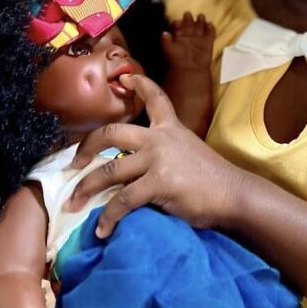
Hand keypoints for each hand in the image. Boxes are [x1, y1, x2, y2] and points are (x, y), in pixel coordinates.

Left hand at [64, 74, 244, 238]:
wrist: (233, 193)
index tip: (125, 78)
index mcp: (171, 128)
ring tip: (73, 203)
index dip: (139, 84)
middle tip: (75, 163)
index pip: (156, 98)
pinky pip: (121, 201)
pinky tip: (102, 230)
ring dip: (85, 189)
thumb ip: (166, 152)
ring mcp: (157, 159)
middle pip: (112, 132)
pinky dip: (108, 218)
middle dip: (86, 147)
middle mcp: (160, 138)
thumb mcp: (189, 151)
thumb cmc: (214, 179)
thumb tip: (138, 166)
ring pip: (108, 171)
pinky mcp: (158, 183)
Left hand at [162, 11, 214, 71]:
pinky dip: (211, 28)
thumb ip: (165, 41)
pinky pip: (210, 34)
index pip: (179, 27)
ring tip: (200, 16)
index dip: (178, 23)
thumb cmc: (177, 60)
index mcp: (179, 37)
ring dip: (200, 21)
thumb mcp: (168, 50)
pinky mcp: (208, 43)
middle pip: (190, 24)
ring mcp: (199, 39)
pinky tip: (209, 23)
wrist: (189, 70)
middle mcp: (189, 36)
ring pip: (200, 27)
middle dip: (189, 19)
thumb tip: (164, 33)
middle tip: (188, 14)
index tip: (177, 22)